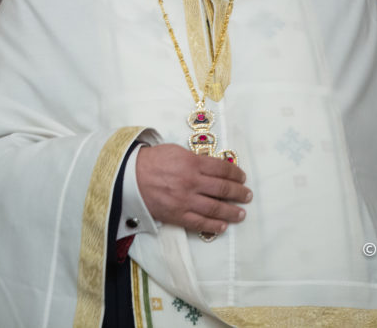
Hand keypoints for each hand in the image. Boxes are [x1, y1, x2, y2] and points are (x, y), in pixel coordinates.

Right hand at [135, 144, 251, 234]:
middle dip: (239, 193)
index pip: (222, 169)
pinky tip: (223, 226)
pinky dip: (213, 225)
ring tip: (241, 214)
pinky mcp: (177, 215)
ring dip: (231, 211)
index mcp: (192, 163)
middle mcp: (192, 182)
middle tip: (247, 195)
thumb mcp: (175, 151)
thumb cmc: (151, 161)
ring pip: (215, 208)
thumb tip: (213, 166)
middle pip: (223, 189)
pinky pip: (199, 223)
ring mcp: (185, 200)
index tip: (242, 177)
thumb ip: (195, 159)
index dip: (236, 174)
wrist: (128, 177)